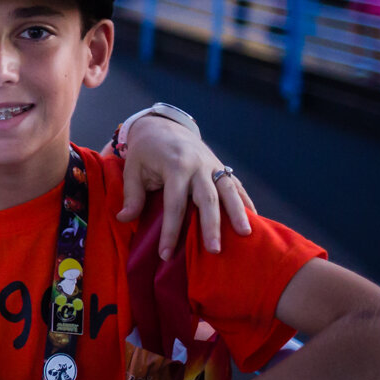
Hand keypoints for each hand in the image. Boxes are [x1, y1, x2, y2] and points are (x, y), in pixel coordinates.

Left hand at [115, 113, 253, 255]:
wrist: (163, 125)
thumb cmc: (145, 151)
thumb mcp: (132, 169)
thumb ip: (132, 194)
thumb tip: (124, 219)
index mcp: (174, 166)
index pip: (174, 204)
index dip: (170, 230)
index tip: (166, 254)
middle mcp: (197, 165)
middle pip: (207, 198)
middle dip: (211, 226)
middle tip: (214, 251)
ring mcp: (212, 165)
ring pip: (228, 190)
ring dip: (237, 213)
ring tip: (245, 235)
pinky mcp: (220, 166)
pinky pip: (236, 184)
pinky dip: (246, 201)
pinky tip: (254, 219)